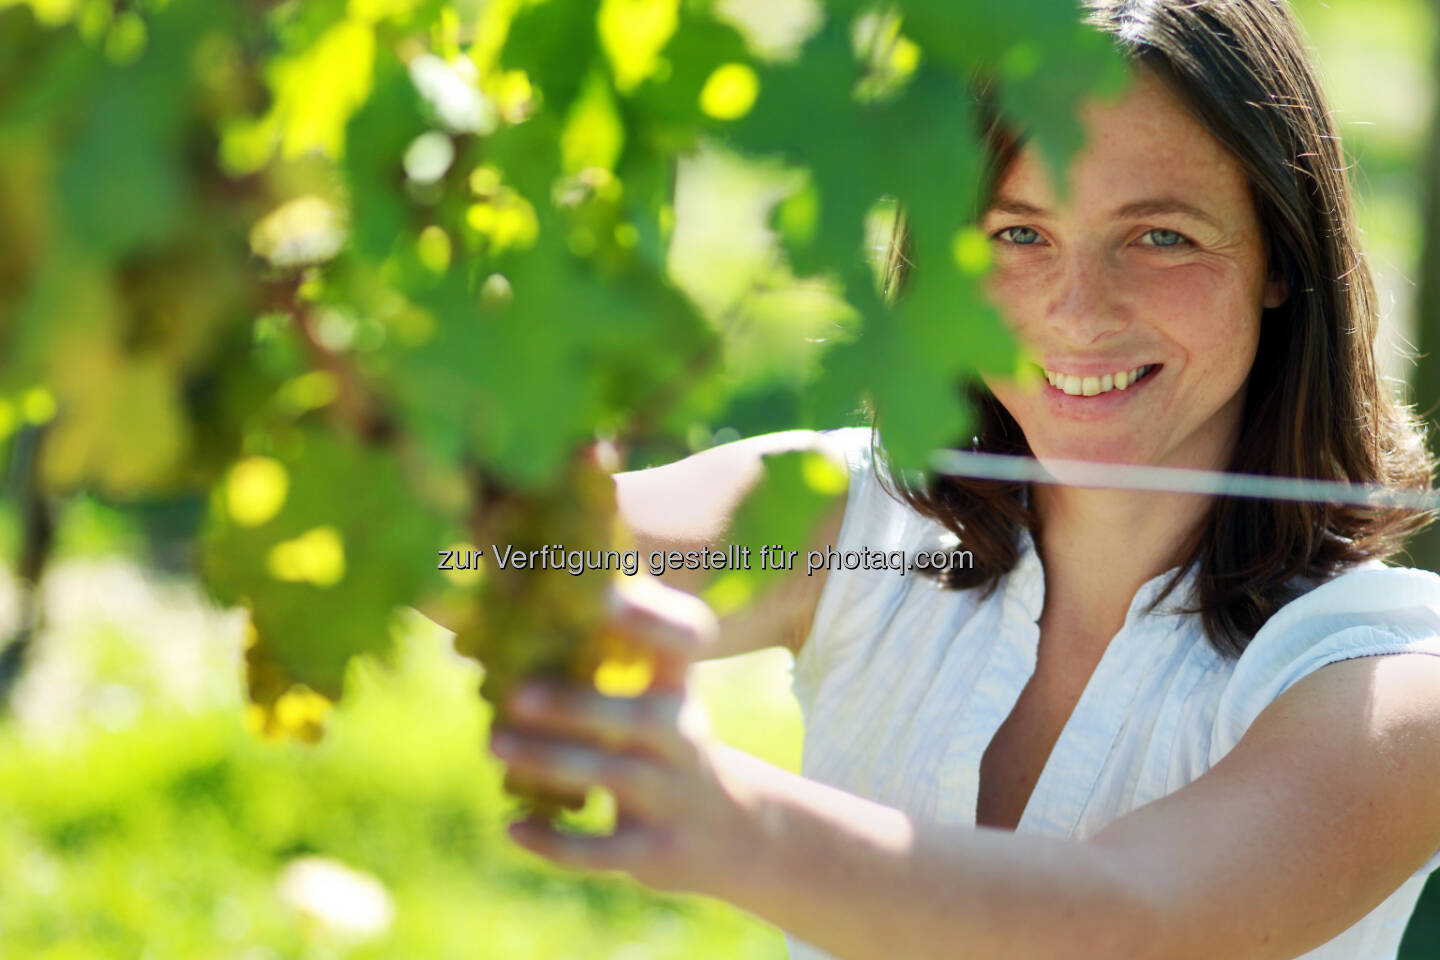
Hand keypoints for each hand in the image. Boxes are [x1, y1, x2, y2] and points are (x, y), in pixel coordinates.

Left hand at [488, 576, 762, 896]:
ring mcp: (671, 798)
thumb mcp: (655, 701)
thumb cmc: (664, 749)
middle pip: (638, 720)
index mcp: (678, 691)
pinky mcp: (655, 852)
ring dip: (550, 761)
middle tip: (516, 694)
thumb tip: (501, 614)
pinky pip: (602, 852)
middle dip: (576, 706)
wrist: (729, 834)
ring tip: (494, 745)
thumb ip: (604, 664)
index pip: (688, 644)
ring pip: (612, 778)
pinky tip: (512, 827)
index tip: (608, 598)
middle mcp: (683, 739)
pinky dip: (555, 842)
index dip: (655, 620)